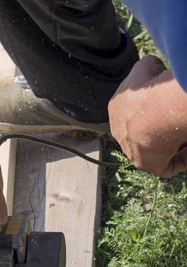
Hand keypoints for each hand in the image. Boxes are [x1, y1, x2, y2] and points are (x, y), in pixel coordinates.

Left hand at [109, 55, 186, 176]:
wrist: (153, 111)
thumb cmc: (151, 87)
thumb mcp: (146, 68)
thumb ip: (148, 68)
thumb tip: (155, 70)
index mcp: (118, 110)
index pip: (136, 113)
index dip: (156, 111)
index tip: (171, 108)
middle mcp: (122, 133)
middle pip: (147, 134)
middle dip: (165, 130)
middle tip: (182, 123)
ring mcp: (133, 151)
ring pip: (157, 150)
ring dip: (176, 143)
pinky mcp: (147, 165)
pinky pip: (166, 166)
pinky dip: (182, 160)